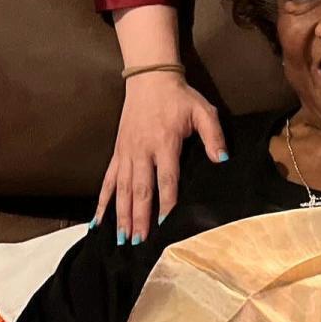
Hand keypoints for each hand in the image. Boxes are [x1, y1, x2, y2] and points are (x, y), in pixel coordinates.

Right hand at [94, 71, 227, 242]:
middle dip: (140, 217)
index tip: (166, 223)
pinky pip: (108, 179)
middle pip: (141, 189)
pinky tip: (98, 221)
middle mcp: (143, 150)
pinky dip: (102, 201)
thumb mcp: (202, 110)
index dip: (167, 201)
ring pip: (122, 189)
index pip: (167, 178)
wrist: (150, 79)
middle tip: (139, 242)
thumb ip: (213, 135)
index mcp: (165, 142)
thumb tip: (222, 158)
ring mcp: (127, 153)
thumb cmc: (179, 97)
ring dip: (121, 215)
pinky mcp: (118, 152)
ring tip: (122, 239)